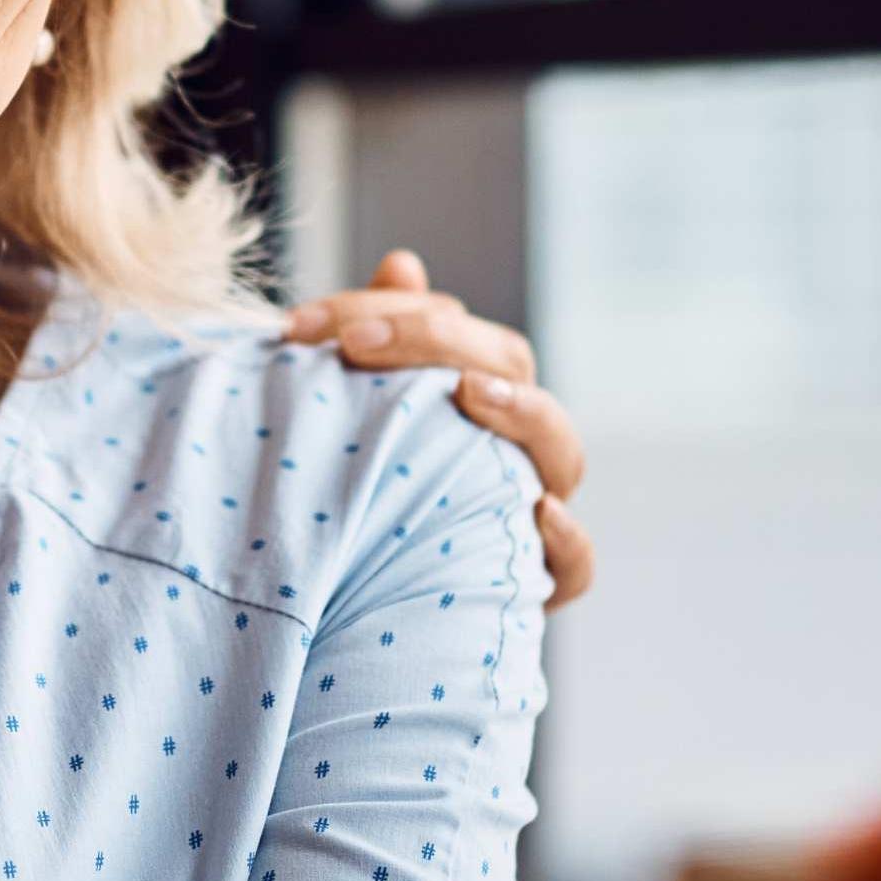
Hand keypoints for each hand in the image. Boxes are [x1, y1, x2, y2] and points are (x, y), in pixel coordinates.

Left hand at [286, 250, 594, 606]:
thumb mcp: (354, 416)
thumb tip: (403, 264)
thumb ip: (377, 339)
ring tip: (467, 392)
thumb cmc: (355, 500)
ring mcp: (528, 510)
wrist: (348, 616)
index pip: (456, 330)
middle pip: (510, 367)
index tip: (304, 325)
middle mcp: (509, 446)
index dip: (389, 312)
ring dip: (521, 412)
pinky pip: (576, 567)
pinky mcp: (532, 584)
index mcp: (472, 396)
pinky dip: (568, 539)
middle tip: (355, 345)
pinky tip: (537, 512)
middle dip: (435, 340)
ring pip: (562, 453)